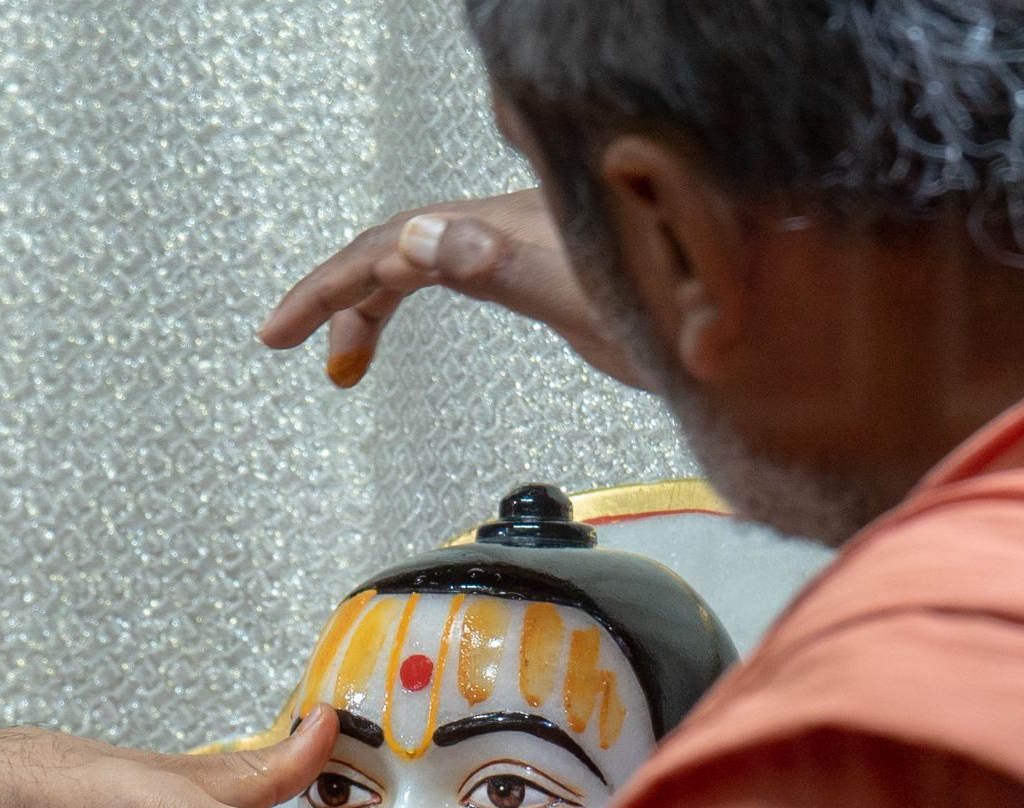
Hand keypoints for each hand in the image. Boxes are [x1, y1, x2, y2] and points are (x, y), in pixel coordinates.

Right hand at [259, 189, 648, 390]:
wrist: (743, 321)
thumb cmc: (679, 307)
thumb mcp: (582, 293)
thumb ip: (499, 262)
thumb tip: (416, 236)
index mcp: (501, 229)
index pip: (390, 247)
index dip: (330, 286)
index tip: (280, 331)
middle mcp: (508, 227)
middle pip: (398, 247)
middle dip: (338, 295)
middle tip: (293, 347)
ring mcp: (526, 245)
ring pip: (424, 259)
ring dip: (374, 305)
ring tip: (346, 364)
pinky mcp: (547, 270)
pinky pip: (458, 269)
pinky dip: (420, 298)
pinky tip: (416, 330)